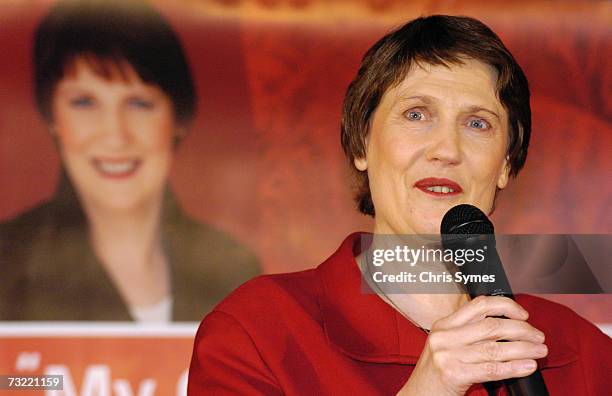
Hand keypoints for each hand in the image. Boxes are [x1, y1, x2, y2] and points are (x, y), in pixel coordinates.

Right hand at [397, 296, 547, 395]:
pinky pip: (492, 369)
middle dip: (522, 330)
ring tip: (539, 350)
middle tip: (538, 337)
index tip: (523, 315)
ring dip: (524, 348)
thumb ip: (468, 334)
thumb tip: (508, 328)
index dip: (506, 306)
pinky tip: (527, 366)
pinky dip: (514, 367)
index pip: (479, 305)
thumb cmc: (436, 374)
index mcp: (444, 325)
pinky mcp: (453, 374)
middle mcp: (444, 336)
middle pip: (491, 326)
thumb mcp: (446, 346)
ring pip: (495, 348)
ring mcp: (447, 355)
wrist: (418, 395)